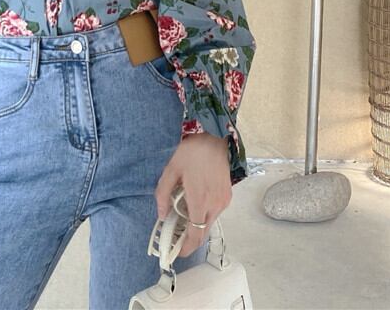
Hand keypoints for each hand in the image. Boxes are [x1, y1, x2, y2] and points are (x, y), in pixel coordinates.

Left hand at [154, 132, 231, 257]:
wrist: (213, 137)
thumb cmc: (192, 152)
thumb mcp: (171, 171)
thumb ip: (163, 195)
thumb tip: (162, 215)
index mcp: (200, 200)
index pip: (195, 235)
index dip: (186, 247)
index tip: (177, 251)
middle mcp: (215, 204)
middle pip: (203, 232)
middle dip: (189, 238)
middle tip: (175, 233)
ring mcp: (223, 200)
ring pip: (209, 222)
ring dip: (196, 224)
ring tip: (182, 213)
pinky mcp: (227, 195)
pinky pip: (214, 212)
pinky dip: (204, 214)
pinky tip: (194, 202)